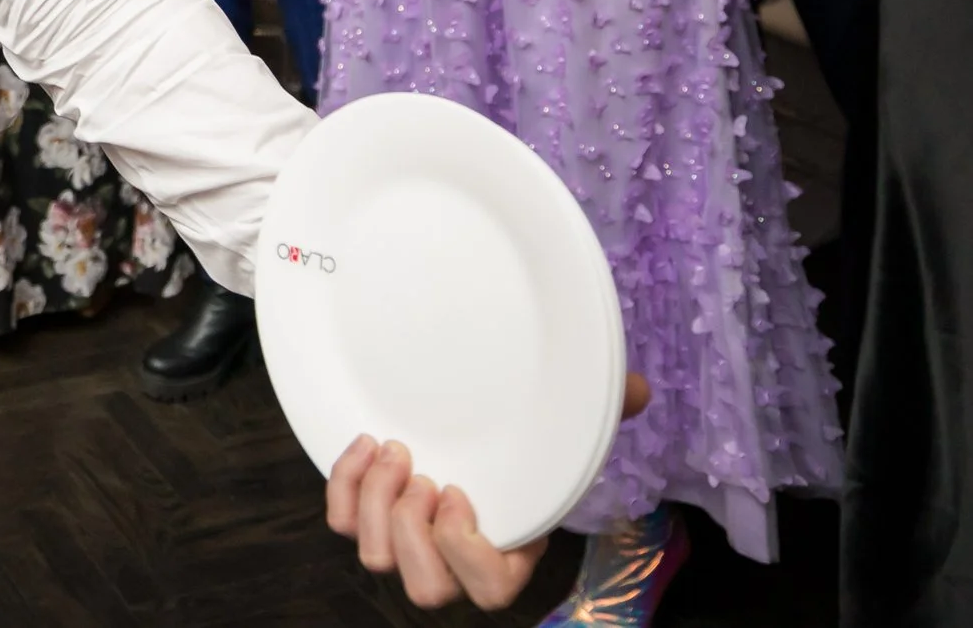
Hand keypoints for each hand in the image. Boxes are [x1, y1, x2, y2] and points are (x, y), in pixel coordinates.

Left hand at [325, 372, 650, 608]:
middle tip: (423, 474)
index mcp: (508, 551)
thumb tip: (638, 390)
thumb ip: (603, 412)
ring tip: (395, 451)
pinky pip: (340, 523)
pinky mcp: (366, 515)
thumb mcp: (564, 425)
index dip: (464, 550)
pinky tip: (365, 445)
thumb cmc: (521, 432)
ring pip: (377, 558)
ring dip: (376, 505)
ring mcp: (406, 541)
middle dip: (414, 531)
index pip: (489, 589)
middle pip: (425, 587)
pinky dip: (343, 487)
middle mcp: (454, 559)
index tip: (458, 492)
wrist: (466, 413)